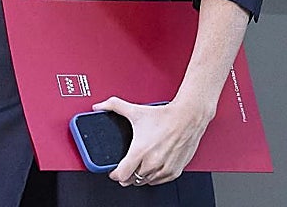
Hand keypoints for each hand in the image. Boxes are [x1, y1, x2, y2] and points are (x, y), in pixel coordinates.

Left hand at [93, 96, 213, 186]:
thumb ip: (114, 106)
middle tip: (126, 166)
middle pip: (131, 180)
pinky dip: (153, 176)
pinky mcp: (174, 172)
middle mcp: (152, 163)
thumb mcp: (135, 111)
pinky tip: (151, 165)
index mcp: (140, 151)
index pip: (121, 175)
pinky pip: (158, 181)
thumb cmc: (164, 116)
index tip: (113, 171)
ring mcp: (164, 169)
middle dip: (126, 174)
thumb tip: (99, 106)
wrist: (187, 118)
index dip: (114, 174)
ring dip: (139, 176)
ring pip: (145, 182)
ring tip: (138, 164)